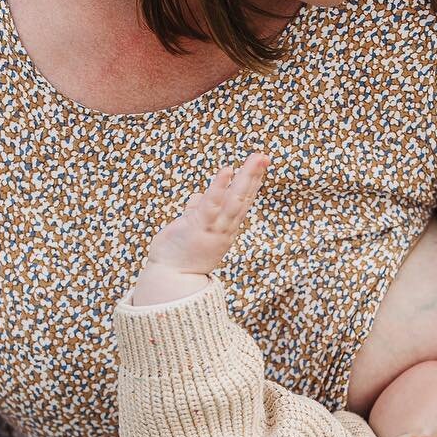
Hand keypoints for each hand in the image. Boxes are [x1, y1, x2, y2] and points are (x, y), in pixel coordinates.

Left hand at [137, 154, 268, 295]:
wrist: (171, 280)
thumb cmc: (180, 256)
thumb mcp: (191, 229)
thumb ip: (196, 212)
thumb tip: (198, 197)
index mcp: (225, 228)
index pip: (242, 202)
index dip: (252, 183)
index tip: (260, 164)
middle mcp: (225, 228)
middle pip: (244, 198)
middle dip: (255, 176)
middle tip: (265, 156)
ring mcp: (214, 228)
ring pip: (234, 200)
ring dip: (246, 178)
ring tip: (257, 159)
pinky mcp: (199, 227)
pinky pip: (212, 205)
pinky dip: (220, 187)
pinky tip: (227, 170)